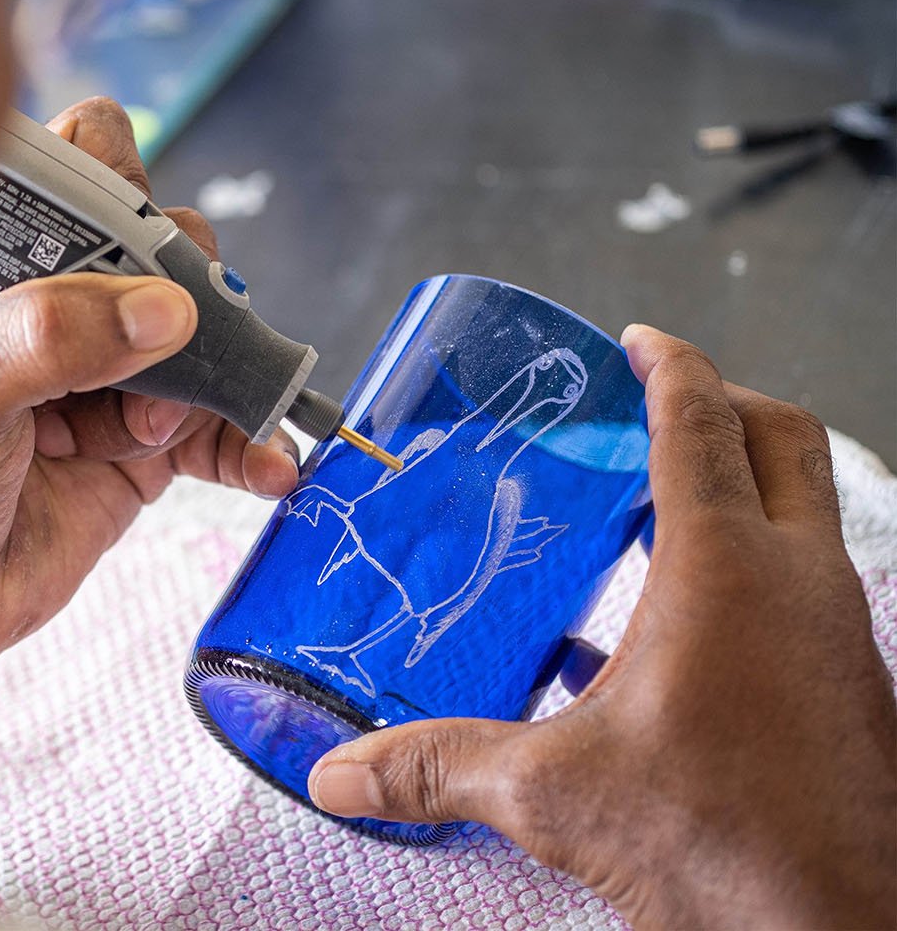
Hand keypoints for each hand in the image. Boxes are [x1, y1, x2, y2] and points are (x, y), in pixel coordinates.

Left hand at [0, 97, 299, 776]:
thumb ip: (52, 336)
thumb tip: (167, 310)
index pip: (81, 167)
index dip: (119, 189)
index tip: (126, 253)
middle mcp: (58, 306)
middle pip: (164, 250)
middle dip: (174, 301)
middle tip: (140, 364)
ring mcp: (105, 376)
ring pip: (202, 339)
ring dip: (205, 382)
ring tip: (147, 437)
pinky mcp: (138, 449)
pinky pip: (218, 428)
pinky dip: (249, 444)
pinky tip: (270, 466)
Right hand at [306, 326, 896, 927]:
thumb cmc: (724, 847)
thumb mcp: (556, 796)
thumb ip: (440, 768)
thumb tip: (343, 774)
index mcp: (726, 569)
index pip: (699, 423)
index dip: (667, 366)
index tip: (636, 341)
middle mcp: (799, 582)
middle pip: (781, 439)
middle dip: (720, 402)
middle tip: (652, 404)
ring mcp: (836, 633)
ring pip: (803, 512)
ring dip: (739, 485)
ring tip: (652, 507)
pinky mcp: (845, 685)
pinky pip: (801, 588)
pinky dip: (747, 569)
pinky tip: (669, 632)